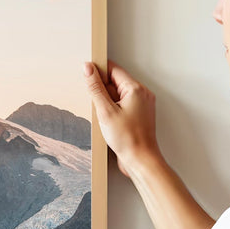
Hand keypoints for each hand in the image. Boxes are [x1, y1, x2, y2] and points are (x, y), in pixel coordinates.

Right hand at [83, 59, 161, 177]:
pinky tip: (110, 122)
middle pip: (116, 82)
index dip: (99, 71)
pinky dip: (113, 110)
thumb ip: (96, 88)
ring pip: (118, 94)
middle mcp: (142, 94)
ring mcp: (142, 104)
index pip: (114, 69)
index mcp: (136, 89)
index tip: (87, 75)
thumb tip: (88, 68)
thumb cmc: (128, 139)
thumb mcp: (105, 111)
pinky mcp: (139, 114)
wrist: (140, 160)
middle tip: (98, 107)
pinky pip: (123, 105)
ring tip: (106, 118)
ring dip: (107, 102)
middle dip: (103, 91)